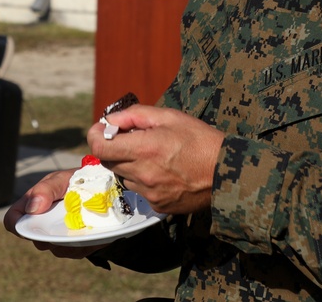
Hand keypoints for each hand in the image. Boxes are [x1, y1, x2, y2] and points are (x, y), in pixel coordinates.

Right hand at [2, 169, 103, 258]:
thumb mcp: (62, 179)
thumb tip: (31, 208)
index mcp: (33, 205)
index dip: (16, 226)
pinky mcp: (75, 245)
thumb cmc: (76, 180)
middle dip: (48, 235)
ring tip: (82, 223)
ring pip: (56, 249)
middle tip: (65, 221)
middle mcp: (42, 224)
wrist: (104, 188)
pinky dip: (82, 243)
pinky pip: (74, 252)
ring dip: (67, 240)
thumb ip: (46, 190)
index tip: (32, 223)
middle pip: (36, 240)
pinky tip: (89, 230)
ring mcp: (58, 236)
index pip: (13, 221)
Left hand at [89, 105, 223, 214]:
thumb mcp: (170, 117)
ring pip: (123, 176)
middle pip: (109, 161)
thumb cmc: (200, 139)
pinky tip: (161, 171)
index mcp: (144, 149)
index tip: (101, 129)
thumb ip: (135, 115)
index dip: (95, 136)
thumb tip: (110, 119)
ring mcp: (149, 192)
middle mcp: (142, 173)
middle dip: (113, 148)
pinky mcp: (157, 205)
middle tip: (128, 138)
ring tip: (151, 155)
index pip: (100, 147)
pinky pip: (139, 190)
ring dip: (128, 164)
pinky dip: (143, 179)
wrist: (227, 173)